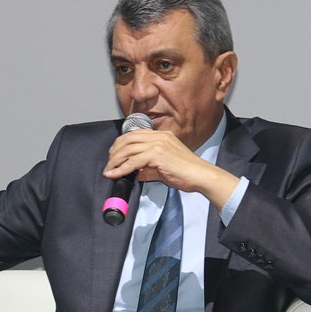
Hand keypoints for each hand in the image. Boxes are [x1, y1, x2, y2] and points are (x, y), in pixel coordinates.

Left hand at [103, 129, 238, 208]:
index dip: (120, 144)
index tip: (113, 155)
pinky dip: (121, 169)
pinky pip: (133, 161)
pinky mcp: (158, 155)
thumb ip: (149, 168)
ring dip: (115, 161)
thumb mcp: (165, 167)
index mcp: (162, 136)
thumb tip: (136, 173)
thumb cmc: (187, 173)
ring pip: (128, 149)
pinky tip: (115, 174)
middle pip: (128, 139)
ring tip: (109, 170)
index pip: (135, 135)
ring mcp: (158, 144)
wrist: (201, 176)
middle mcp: (159, 137)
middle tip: (109, 164)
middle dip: (114, 152)